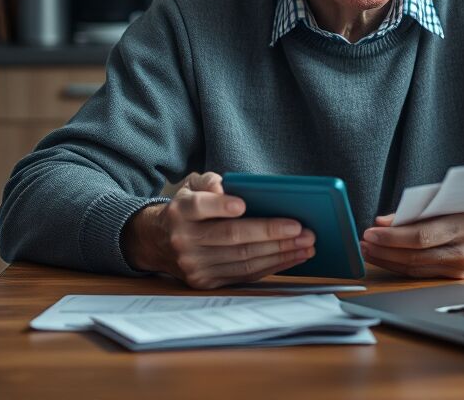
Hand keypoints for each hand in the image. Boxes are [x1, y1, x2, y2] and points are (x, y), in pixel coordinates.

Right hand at [121, 172, 315, 288]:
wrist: (157, 242)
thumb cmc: (187, 209)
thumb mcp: (190, 186)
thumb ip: (208, 181)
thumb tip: (225, 188)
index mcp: (180, 211)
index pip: (199, 207)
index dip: (220, 206)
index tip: (243, 205)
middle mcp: (184, 240)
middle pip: (231, 237)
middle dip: (271, 233)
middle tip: (302, 229)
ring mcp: (194, 265)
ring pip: (242, 259)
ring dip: (279, 252)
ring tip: (306, 244)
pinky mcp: (205, 282)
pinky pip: (244, 274)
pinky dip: (272, 265)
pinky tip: (292, 256)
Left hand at [359, 212, 463, 278]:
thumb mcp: (450, 198)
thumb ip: (416, 209)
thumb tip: (383, 221)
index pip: (421, 236)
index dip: (392, 238)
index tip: (370, 233)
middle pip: (415, 257)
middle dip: (384, 252)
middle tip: (363, 243)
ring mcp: (462, 268)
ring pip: (416, 269)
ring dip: (388, 261)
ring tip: (368, 251)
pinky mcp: (458, 276)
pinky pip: (424, 272)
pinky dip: (402, 266)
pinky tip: (387, 259)